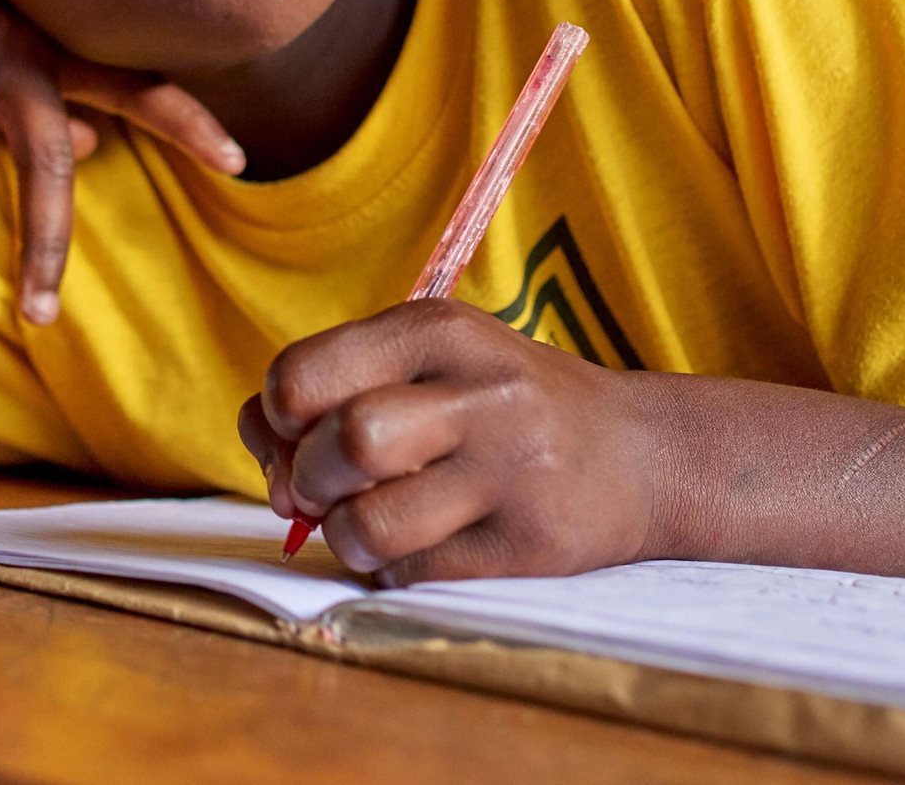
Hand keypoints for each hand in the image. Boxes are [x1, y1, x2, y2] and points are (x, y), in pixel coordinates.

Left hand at [236, 300, 663, 585]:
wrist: (641, 455)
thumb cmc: (498, 406)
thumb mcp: (424, 364)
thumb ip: (331, 390)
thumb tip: (263, 456)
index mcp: (439, 331)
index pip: (303, 375)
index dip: (276, 417)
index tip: (295, 433)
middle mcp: (480, 393)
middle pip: (344, 442)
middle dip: (307, 479)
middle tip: (324, 490)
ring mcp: (511, 472)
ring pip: (371, 523)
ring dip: (345, 536)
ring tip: (369, 523)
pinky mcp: (531, 546)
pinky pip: (414, 574)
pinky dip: (393, 570)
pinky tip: (421, 546)